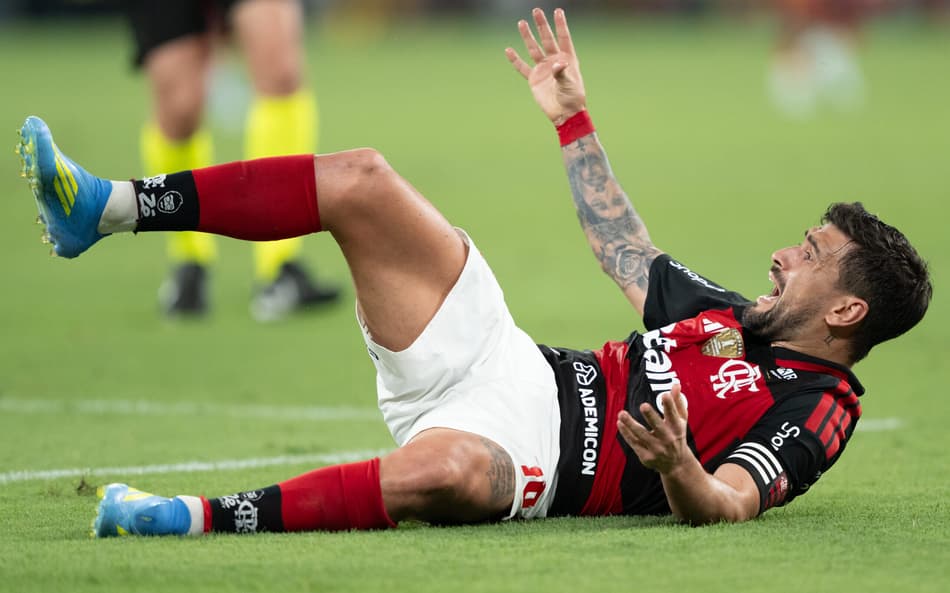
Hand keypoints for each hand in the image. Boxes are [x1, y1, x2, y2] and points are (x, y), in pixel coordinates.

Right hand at [505, 7, 586, 125]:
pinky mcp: (534, 79)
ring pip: (534, 49)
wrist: (564, 114)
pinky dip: (515, 60)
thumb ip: (561, 73)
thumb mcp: (569, 84)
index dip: (560, 24)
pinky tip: (509, 50)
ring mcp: (543, 69)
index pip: (563, 38)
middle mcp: (555, 61)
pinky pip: (522, 67)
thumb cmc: (572, 98)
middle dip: (542, 25)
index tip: (558, 11)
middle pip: (547, 39)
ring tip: (521, 23)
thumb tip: (556, 64)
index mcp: (567, 59)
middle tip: (536, 11)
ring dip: (528, 36)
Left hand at [617, 382, 689, 474]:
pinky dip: (626, 434)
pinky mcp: (646, 457)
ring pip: (641, 435)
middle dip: (651, 416)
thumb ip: (677, 402)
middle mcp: (668, 439)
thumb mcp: (681, 420)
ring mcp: (657, 449)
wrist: (676, 464)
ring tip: (621, 414)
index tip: (664, 395)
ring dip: (630, 424)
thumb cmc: (677, 435)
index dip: (669, 405)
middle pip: (658, 427)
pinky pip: (634, 443)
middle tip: (643, 405)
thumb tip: (675, 384)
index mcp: (677, 428)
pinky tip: (620, 423)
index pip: (673, 415)